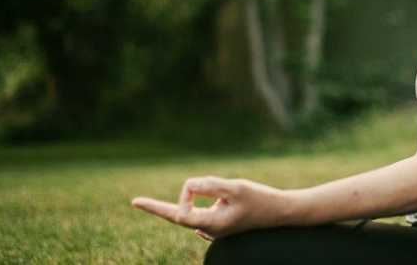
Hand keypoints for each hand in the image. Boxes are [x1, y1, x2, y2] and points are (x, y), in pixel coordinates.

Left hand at [131, 176, 290, 240]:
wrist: (281, 212)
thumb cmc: (260, 198)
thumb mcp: (235, 187)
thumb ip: (211, 185)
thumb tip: (189, 185)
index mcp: (211, 224)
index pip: (178, 215)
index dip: (161, 205)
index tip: (135, 202)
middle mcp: (209, 230)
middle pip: (180, 214)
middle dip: (162, 207)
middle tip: (135, 202)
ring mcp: (214, 229)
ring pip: (193, 207)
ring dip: (199, 194)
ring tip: (226, 191)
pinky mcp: (219, 224)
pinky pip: (201, 209)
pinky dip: (203, 198)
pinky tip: (212, 198)